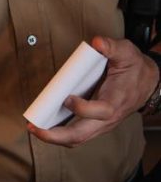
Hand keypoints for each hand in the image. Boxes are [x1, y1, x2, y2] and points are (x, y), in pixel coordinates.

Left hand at [27, 35, 159, 147]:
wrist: (148, 84)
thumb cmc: (135, 69)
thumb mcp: (127, 53)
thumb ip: (112, 47)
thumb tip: (97, 43)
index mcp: (116, 101)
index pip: (100, 112)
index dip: (82, 108)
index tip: (67, 97)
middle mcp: (107, 118)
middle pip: (82, 134)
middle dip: (56, 135)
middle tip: (35, 128)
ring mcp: (101, 124)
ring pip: (77, 138)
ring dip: (54, 138)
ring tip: (34, 128)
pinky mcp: (95, 124)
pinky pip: (77, 134)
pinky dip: (59, 134)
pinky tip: (44, 127)